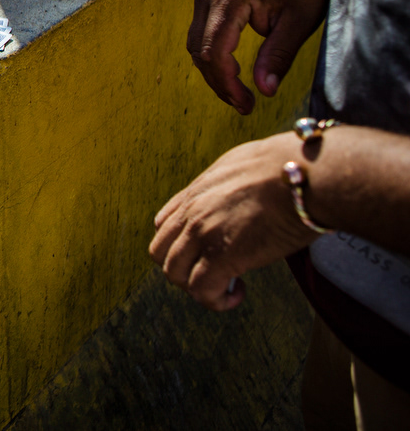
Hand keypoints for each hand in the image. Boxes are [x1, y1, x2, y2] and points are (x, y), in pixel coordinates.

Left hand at [149, 132, 318, 310]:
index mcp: (196, 192)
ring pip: (174, 274)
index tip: (204, 251)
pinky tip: (238, 292)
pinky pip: (202, 291)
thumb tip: (240, 195)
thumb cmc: (287, 168)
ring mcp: (202, 234)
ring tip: (226, 284)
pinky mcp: (222, 256)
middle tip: (213, 272)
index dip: (181, 243)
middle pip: (161, 252)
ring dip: (196, 286)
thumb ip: (228, 185)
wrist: (304, 175)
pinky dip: (215, 300)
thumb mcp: (241, 166)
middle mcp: (191, 212)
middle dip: (183, 268)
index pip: (164, 224)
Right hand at [186, 0, 330, 114]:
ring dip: (214, 73)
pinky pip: (202, 36)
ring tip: (240, 94)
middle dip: (219, 83)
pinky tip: (234, 72)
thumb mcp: (298, 24)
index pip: (215, 51)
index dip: (228, 83)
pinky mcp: (209, 0)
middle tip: (244, 105)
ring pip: (197, 46)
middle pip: (200, 52)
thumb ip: (278, 57)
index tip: (247, 104)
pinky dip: (214, 58)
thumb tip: (264, 91)